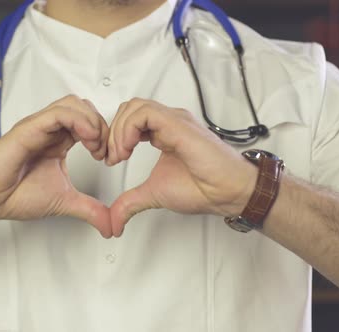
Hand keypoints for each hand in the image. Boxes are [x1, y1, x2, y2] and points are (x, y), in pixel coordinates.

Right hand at [0, 95, 112, 237]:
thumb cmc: (15, 195)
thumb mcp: (65, 201)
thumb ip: (90, 210)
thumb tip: (111, 226)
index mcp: (58, 141)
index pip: (90, 122)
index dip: (106, 135)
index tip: (110, 158)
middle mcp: (49, 130)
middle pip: (85, 107)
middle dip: (103, 126)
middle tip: (104, 152)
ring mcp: (39, 127)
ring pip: (74, 104)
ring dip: (92, 122)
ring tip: (95, 146)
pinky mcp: (29, 128)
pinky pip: (59, 113)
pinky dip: (79, 121)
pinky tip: (86, 140)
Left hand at [106, 98, 257, 236]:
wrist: (228, 192)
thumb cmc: (204, 188)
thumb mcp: (154, 194)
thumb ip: (131, 202)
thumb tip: (115, 220)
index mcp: (163, 132)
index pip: (129, 119)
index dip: (114, 136)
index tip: (111, 160)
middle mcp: (168, 122)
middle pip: (128, 108)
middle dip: (112, 131)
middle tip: (112, 157)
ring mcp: (174, 121)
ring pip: (134, 106)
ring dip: (118, 130)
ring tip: (119, 154)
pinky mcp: (178, 125)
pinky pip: (144, 113)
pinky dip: (128, 129)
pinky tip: (128, 149)